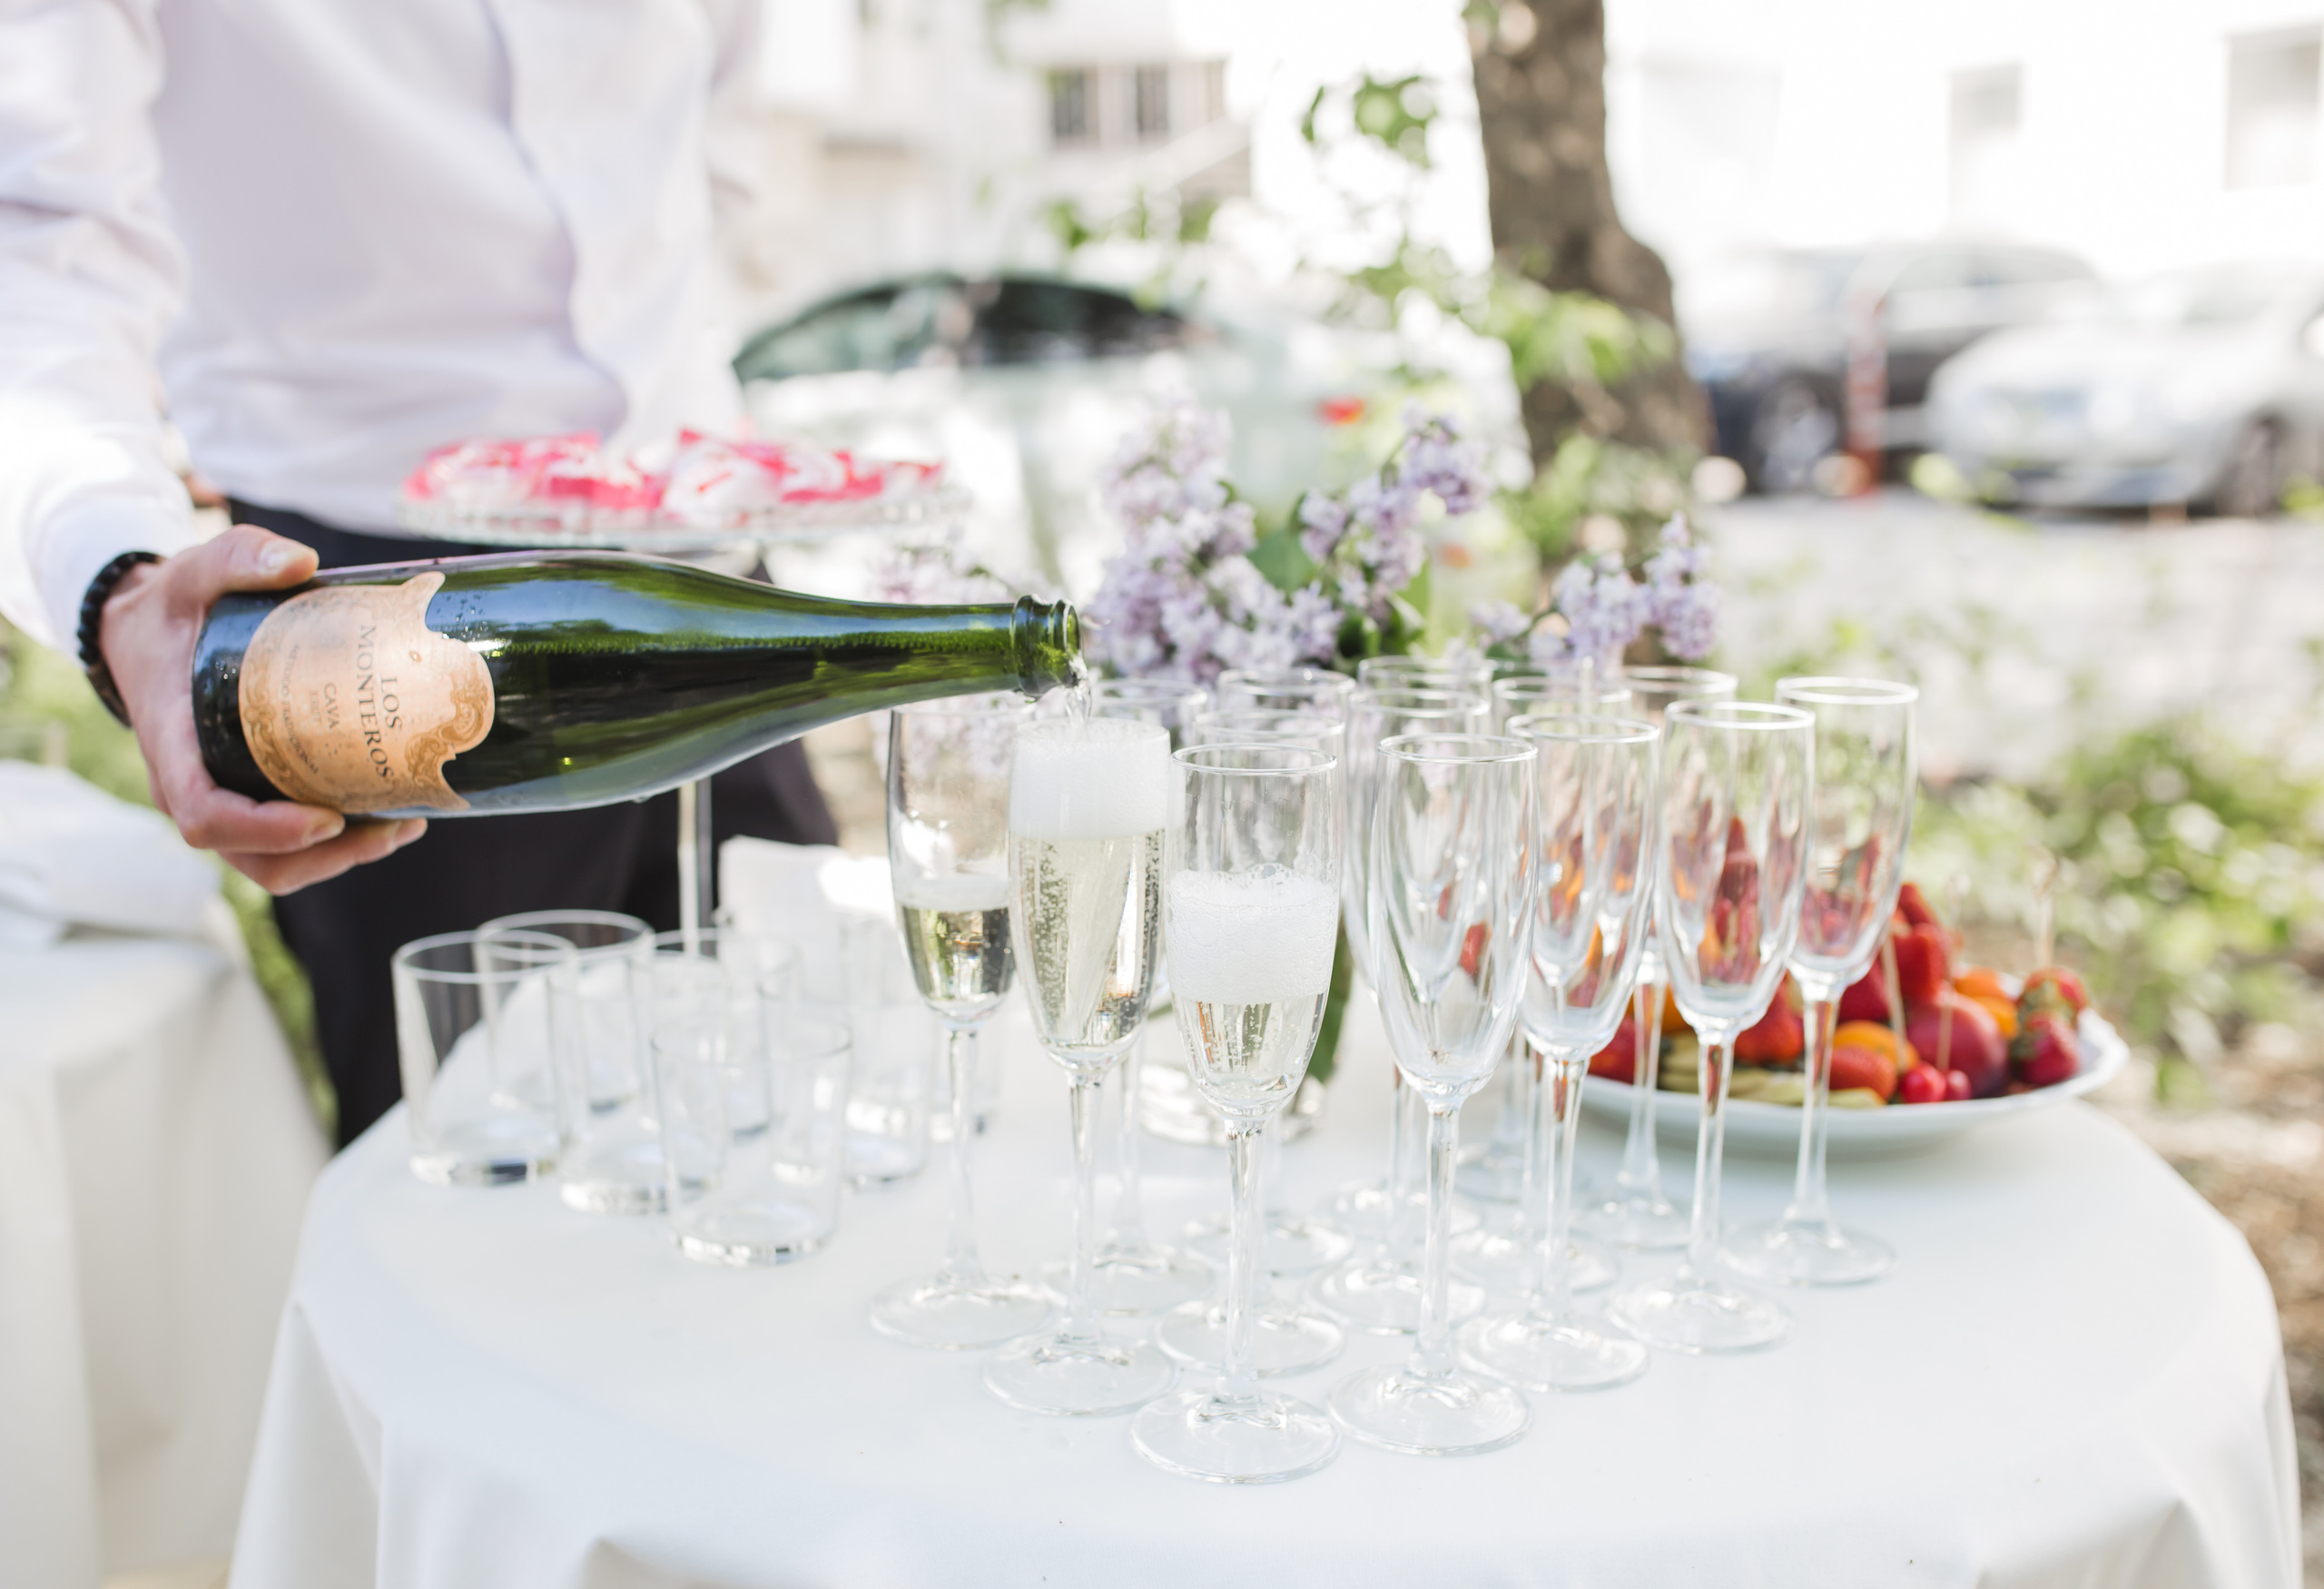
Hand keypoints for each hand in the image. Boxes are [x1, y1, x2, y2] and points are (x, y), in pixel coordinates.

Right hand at [101, 524, 427, 892]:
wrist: (144, 631)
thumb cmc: (171, 608)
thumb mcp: (193, 570)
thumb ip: (239, 557)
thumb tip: (302, 561)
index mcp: (172, 745)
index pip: (204, 815)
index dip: (263, 831)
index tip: (326, 818)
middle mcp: (191, 786)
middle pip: (252, 859)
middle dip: (325, 857)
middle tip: (395, 825)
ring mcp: (220, 798)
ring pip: (273, 864)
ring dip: (341, 859)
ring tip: (407, 825)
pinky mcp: (246, 796)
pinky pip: (285, 844)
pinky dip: (338, 842)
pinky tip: (395, 813)